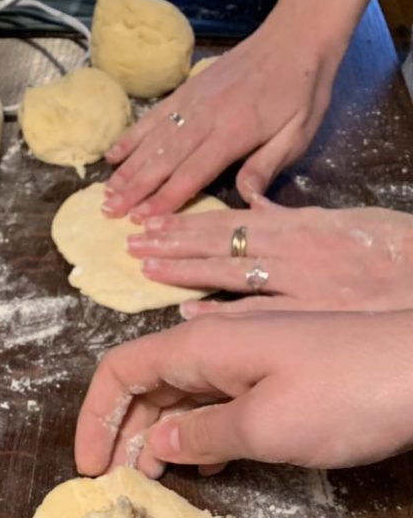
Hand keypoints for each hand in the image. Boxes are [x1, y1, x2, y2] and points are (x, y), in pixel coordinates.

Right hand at [74, 310, 412, 475]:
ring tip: (147, 483)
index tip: (90, 470)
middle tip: (113, 488)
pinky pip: (216, 405)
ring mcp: (248, 362)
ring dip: (157, 438)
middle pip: (145, 385)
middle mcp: (215, 347)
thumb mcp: (263, 426)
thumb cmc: (344, 395)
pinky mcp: (275, 380)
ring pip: (180, 397)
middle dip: (121, 434)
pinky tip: (199, 469)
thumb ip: (200, 435)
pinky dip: (196, 436)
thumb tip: (157, 443)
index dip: (95, 419)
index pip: (120, 371)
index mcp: (199, 347)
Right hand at [101, 0, 342, 219]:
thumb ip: (267, 166)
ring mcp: (193, 101)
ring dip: (127, 168)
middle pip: (164, 158)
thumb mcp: (299, 133)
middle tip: (109, 212)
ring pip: (153, 139)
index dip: (166, 198)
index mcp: (235, 131)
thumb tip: (246, 200)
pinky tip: (113, 154)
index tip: (142, 219)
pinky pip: (154, 116)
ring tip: (106, 192)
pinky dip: (131, 136)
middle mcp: (207, 116)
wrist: (298, 34)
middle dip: (135, 188)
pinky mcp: (188, 89)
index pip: (193, 172)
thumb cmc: (303, 90)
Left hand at [126, 196, 412, 314]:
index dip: (187, 222)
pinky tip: (188, 313)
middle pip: (222, 245)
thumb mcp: (348, 219)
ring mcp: (304, 286)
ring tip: (146, 268)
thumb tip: (255, 199)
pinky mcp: (317, 318)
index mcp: (302, 226)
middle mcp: (296, 252)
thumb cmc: (399, 251)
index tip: (151, 223)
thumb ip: (296, 215)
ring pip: (233, 273)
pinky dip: (224, 314)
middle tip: (131, 244)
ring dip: (186, 271)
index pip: (231, 221)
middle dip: (173, 244)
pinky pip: (262, 315)